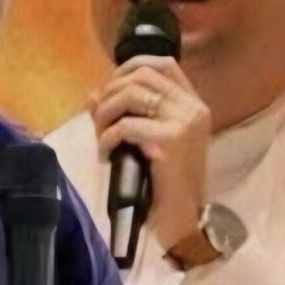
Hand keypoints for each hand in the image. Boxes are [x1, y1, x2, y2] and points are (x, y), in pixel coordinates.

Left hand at [89, 55, 211, 252]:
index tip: (109, 89)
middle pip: (141, 75)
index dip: (128, 68)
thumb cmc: (167, 184)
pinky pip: (125, 126)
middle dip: (110, 92)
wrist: (184, 221)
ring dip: (105, 113)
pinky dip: (107, 138)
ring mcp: (184, 122)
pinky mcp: (170, 141)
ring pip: (131, 94)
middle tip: (98, 119)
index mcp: (193, 104)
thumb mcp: (150, 142)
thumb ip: (128, 114)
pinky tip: (106, 155)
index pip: (163, 64)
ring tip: (100, 136)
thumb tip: (91, 95)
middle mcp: (192, 108)